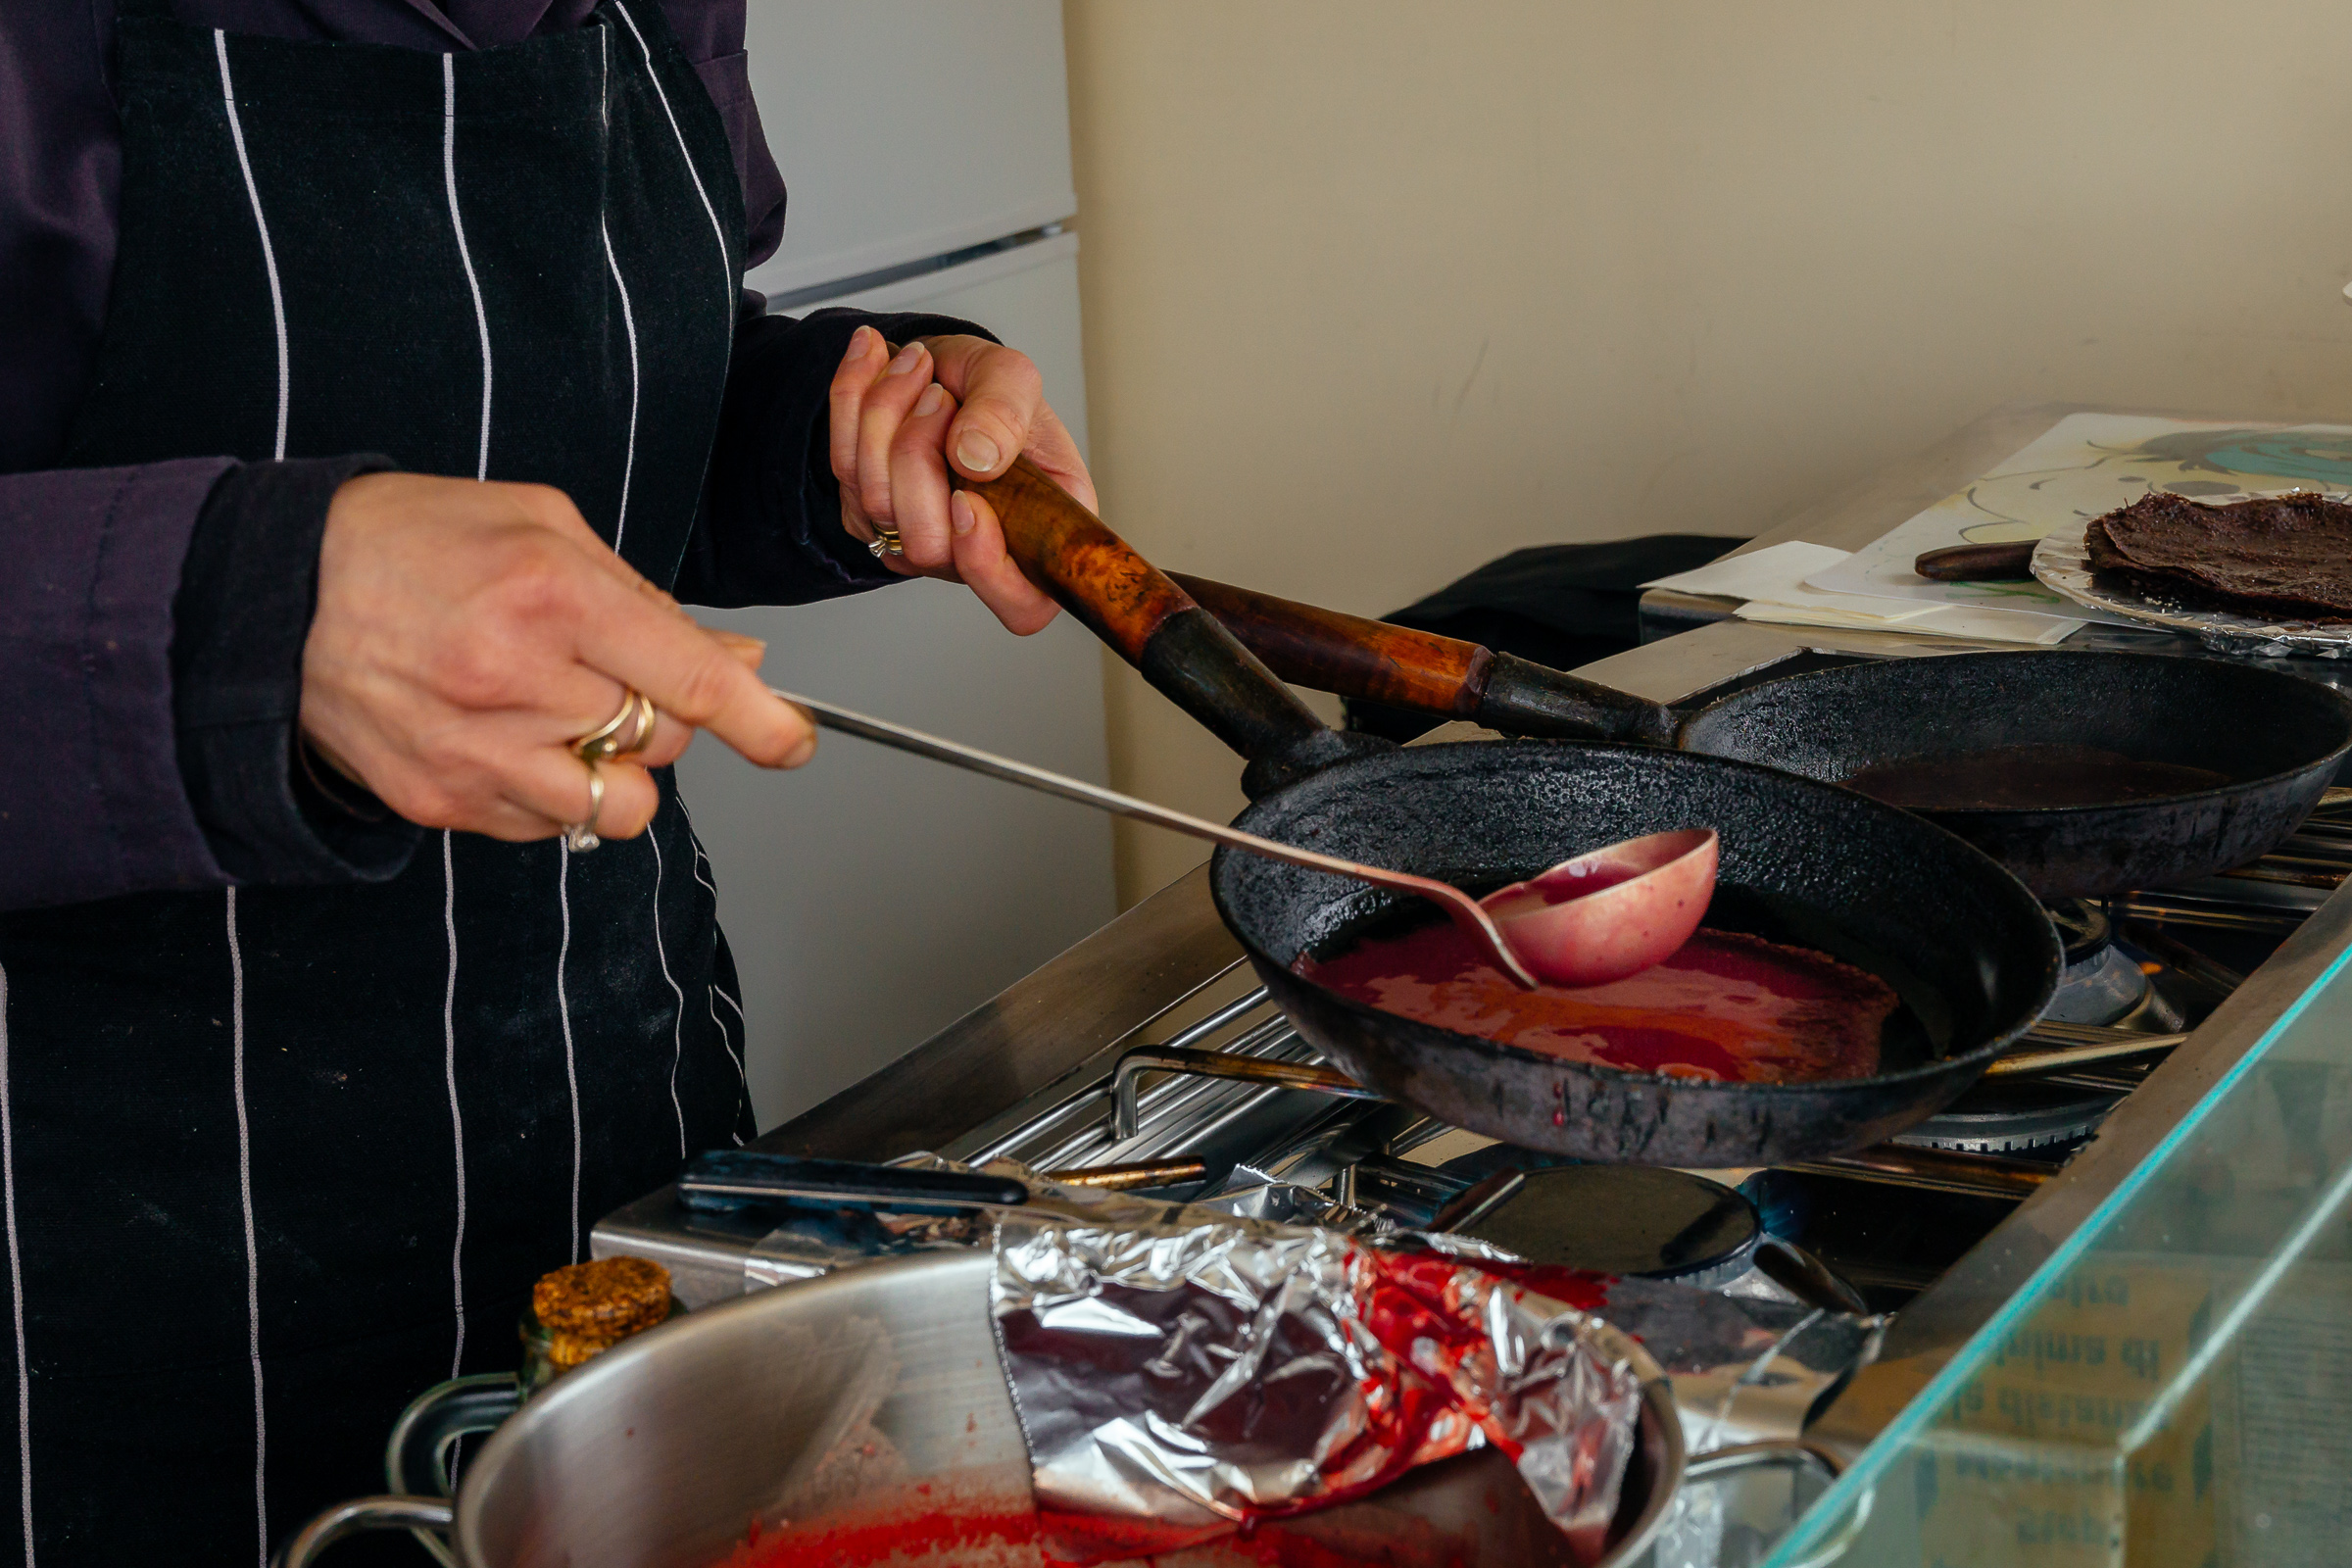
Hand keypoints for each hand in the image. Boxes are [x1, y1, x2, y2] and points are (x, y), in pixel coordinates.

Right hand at [301, 472, 816, 841]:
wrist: (273, 596)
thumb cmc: (412, 542)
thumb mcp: (540, 525)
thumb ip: (644, 599)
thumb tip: (737, 662)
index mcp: (549, 594)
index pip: (690, 680)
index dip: (759, 720)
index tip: (790, 741)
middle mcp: (514, 680)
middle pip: (660, 744)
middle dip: (660, 719)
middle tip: (609, 678)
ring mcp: (475, 751)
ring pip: (613, 806)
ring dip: (612, 771)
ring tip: (562, 719)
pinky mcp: (442, 800)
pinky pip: (547, 826)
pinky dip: (551, 792)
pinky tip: (507, 736)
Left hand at [827, 327, 1094, 634]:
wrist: (938, 368)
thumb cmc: (990, 387)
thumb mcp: (1014, 378)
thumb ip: (1005, 412)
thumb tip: (975, 458)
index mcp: (1037, 535)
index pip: (1021, 604)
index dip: (987, 566)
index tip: (967, 500)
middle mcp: (974, 552)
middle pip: (927, 544)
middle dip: (918, 451)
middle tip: (939, 393)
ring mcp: (916, 541)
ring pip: (877, 501)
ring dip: (885, 413)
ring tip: (915, 366)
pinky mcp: (866, 516)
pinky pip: (843, 466)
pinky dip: (852, 400)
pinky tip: (875, 360)